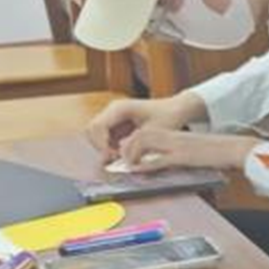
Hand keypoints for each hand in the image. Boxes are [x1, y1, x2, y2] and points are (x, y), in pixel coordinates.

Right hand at [86, 94, 202, 160]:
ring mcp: (114, 115)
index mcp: (120, 109)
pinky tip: (123, 153)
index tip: (112, 158)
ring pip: (96, 133)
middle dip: (100, 146)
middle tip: (114, 159)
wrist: (176, 108)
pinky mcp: (117, 122)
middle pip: (92, 129)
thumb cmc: (168, 117)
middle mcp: (113, 109)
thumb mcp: (154, 133)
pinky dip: (110, 146)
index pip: (97, 127)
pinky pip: (105, 135)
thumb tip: (124, 158)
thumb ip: (137, 145)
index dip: (101, 145)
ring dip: (104, 147)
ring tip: (120, 157)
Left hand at [115, 127, 257, 172]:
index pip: (144, 132)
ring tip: (129, 166)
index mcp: (174, 134)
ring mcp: (177, 145)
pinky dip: (145, 165)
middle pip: (139, 134)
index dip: (131, 142)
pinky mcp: (183, 156)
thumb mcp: (192, 150)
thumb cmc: (218, 153)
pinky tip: (138, 170)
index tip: (126, 154)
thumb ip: (176, 154)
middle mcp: (173, 136)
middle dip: (126, 147)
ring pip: (143, 142)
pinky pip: (158, 159)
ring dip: (132, 154)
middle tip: (122, 161)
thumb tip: (161, 163)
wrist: (236, 149)